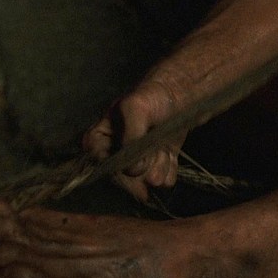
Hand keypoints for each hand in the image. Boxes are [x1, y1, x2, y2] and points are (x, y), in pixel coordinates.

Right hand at [82, 80, 186, 200]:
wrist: (178, 96)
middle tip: (155, 152)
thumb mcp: (135, 108)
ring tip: (164, 149)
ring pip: (144, 181)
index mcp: (99, 138)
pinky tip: (170, 154)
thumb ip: (130, 135)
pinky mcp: (155, 167)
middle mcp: (114, 153)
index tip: (135, 160)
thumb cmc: (151, 97)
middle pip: (122, 178)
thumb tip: (132, 167)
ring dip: (158, 167)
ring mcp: (135, 162)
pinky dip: (168, 170)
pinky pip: (161, 181)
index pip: (99, 163)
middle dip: (142, 168)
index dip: (118, 167)